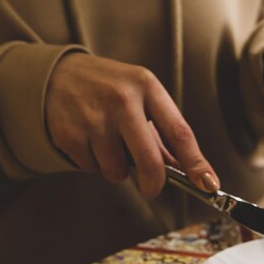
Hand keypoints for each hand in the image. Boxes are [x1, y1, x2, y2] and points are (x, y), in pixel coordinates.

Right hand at [45, 53, 219, 197]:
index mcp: (147, 86)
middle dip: (154, 184)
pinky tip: (88, 140)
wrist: (54, 75)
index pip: (180, 133)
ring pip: (118, 171)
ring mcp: (94, 117)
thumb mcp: (139, 96)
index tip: (209, 185)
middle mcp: (122, 99)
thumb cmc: (108, 89)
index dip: (197, 164)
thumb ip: (162, 133)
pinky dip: (93, 162)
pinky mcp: (69, 133)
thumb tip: (187, 171)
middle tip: (151, 188)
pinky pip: (92, 168)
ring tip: (108, 143)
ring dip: (116, 168)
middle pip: (150, 161)